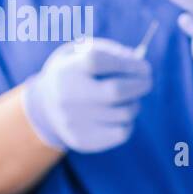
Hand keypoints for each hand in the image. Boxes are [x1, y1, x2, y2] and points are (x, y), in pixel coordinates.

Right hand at [22, 38, 152, 152]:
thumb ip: (112, 52)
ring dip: (134, 103)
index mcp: (66, 70)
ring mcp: (73, 121)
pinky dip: (128, 122)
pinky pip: (122, 132)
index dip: (128, 64)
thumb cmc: (76, 73)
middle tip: (146, 82)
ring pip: (125, 112)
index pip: (99, 61)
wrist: (46, 107)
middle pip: (116, 91)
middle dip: (140, 85)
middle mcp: (67, 96)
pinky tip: (119, 115)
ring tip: (127, 99)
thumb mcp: (84, 52)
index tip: (143, 67)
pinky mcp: (83, 141)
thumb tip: (137, 63)